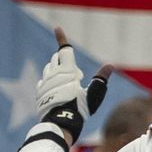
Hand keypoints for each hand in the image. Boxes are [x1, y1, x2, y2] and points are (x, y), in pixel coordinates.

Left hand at [35, 28, 111, 146]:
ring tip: (66, 79)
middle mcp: (53, 74)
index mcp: (67, 72)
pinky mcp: (40, 91)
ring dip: (57, 68)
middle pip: (57, 58)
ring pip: (49, 68)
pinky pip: (44, 79)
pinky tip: (57, 88)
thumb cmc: (79, 109)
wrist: (60, 124)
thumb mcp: (94, 94)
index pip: (64, 50)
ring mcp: (45, 82)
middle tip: (75, 71)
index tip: (57, 28)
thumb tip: (111, 65)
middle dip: (64, 58)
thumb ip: (101, 79)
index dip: (61, 38)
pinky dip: (51, 79)